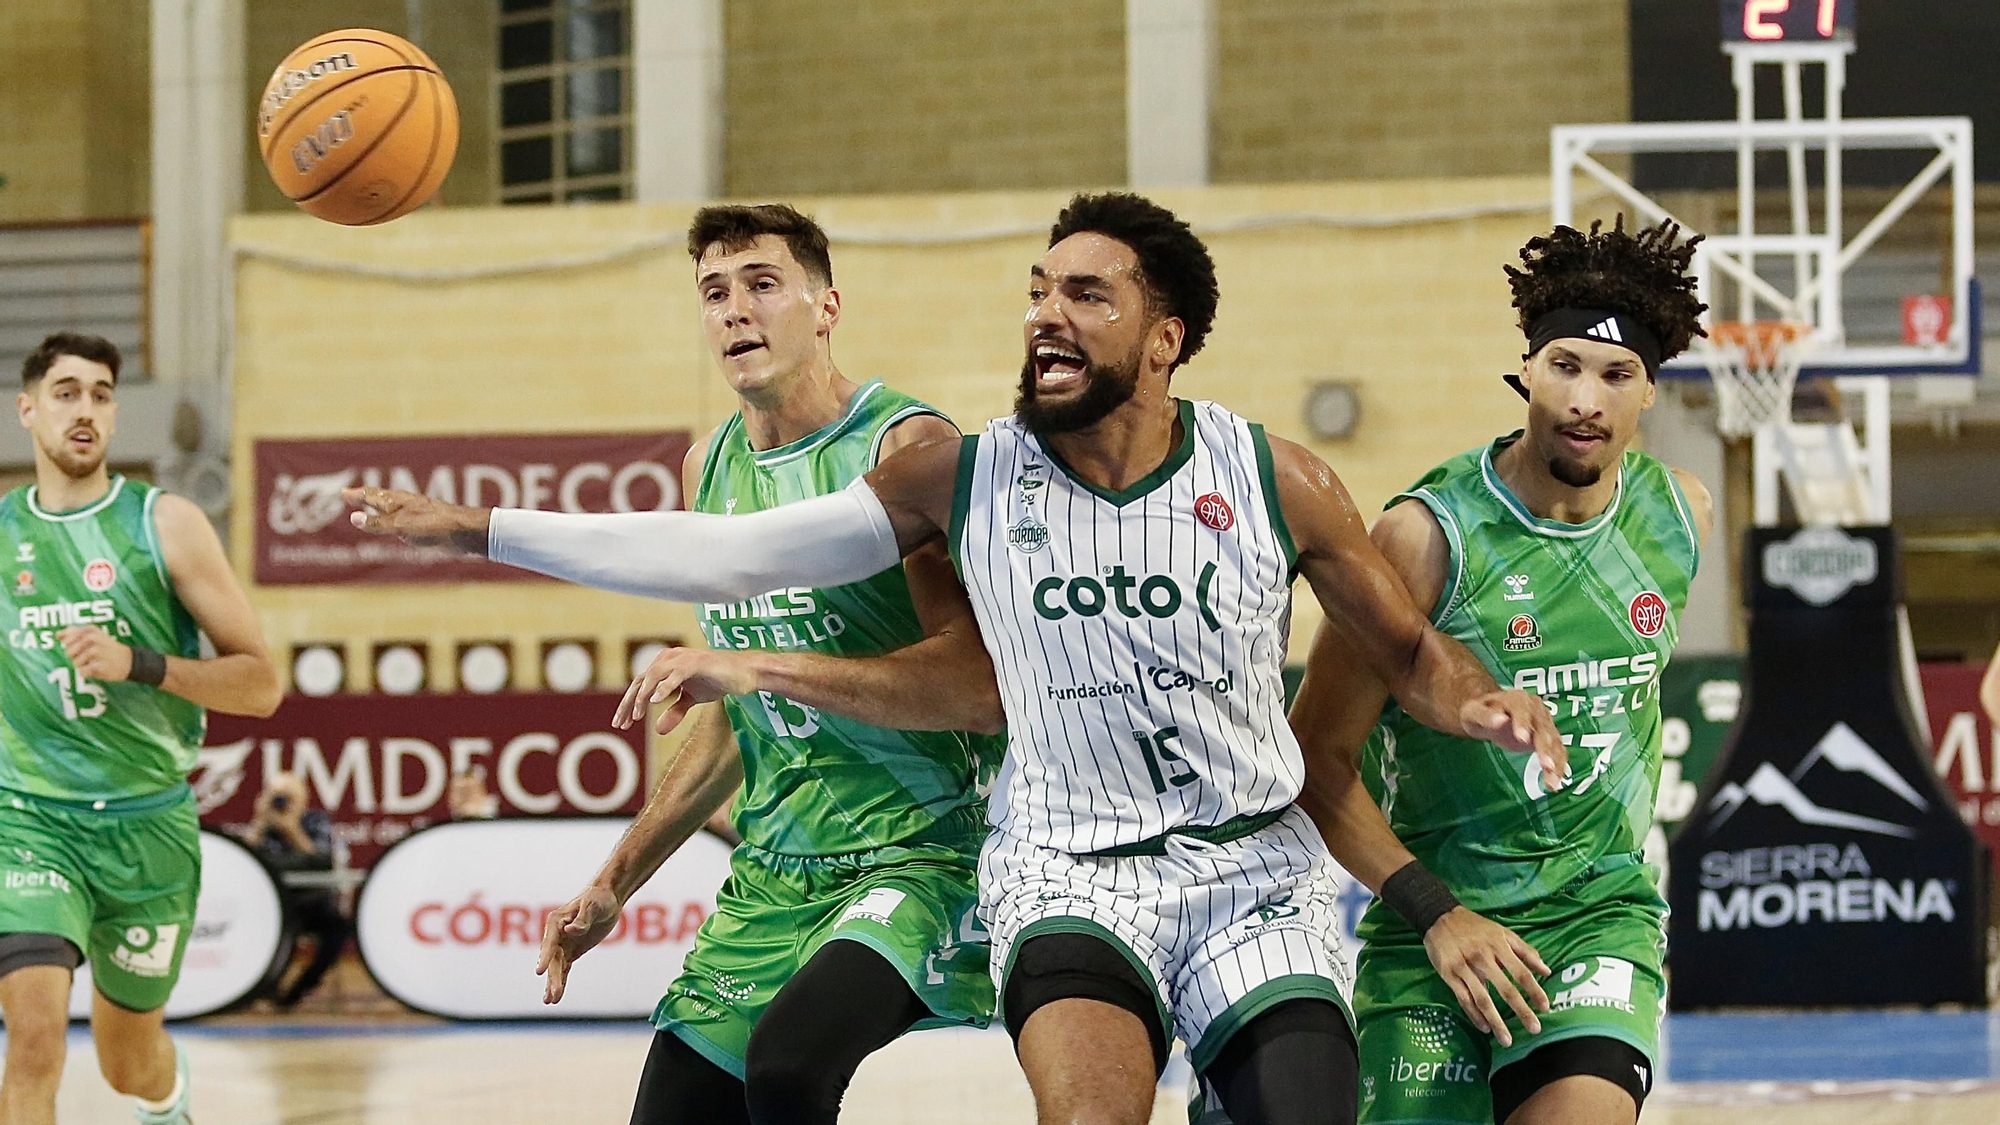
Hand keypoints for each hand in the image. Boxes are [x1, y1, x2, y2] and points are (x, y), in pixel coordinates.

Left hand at [57, 626, 131, 680]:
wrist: (129, 661)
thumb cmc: (107, 648)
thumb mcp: (94, 634)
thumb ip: (74, 632)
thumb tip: (57, 634)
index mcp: (90, 630)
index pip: (66, 640)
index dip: (71, 646)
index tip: (83, 647)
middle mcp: (92, 639)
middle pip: (69, 652)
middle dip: (77, 657)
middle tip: (91, 655)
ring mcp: (95, 652)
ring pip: (75, 663)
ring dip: (83, 665)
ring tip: (96, 661)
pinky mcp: (98, 665)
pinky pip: (82, 672)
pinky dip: (88, 673)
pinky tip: (98, 668)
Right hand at [343, 487, 487, 551]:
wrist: (465, 533)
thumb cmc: (433, 526)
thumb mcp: (401, 526)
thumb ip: (378, 523)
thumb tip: (353, 518)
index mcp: (398, 501)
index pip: (372, 496)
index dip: (357, 495)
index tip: (343, 493)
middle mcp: (407, 505)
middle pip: (381, 499)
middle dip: (364, 498)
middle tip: (350, 496)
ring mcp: (417, 514)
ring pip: (393, 508)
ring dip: (378, 507)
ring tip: (371, 506)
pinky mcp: (427, 525)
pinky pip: (404, 520)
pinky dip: (393, 520)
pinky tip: (399, 524)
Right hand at [536, 884, 621, 1003]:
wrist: (608, 898)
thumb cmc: (599, 898)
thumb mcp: (593, 906)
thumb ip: (583, 919)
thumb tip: (570, 930)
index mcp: (556, 921)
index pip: (550, 942)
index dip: (545, 957)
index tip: (540, 971)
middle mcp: (556, 934)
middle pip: (553, 959)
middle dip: (553, 978)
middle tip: (553, 996)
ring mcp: (563, 944)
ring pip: (557, 967)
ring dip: (554, 984)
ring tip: (550, 1002)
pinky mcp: (572, 952)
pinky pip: (564, 969)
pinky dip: (561, 982)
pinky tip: (555, 997)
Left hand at [613, 647, 758, 734]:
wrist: (745, 673)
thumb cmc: (718, 680)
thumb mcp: (693, 699)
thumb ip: (675, 711)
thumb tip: (658, 730)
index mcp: (666, 664)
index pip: (640, 684)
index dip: (629, 704)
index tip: (621, 724)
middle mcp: (670, 657)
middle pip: (641, 680)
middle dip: (629, 703)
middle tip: (622, 724)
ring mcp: (683, 658)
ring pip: (654, 675)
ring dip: (643, 696)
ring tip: (638, 716)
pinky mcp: (697, 662)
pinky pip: (676, 674)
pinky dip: (664, 687)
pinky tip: (655, 701)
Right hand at [1421, 906, 1550, 1047]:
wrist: (1440, 917)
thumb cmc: (1476, 927)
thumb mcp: (1502, 932)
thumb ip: (1525, 951)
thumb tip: (1547, 970)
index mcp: (1498, 946)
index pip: (1521, 972)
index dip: (1534, 990)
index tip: (1545, 1007)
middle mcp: (1483, 958)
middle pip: (1505, 989)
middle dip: (1521, 1011)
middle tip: (1534, 1029)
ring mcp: (1464, 967)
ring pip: (1483, 999)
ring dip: (1496, 1021)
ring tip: (1507, 1040)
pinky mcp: (1449, 975)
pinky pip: (1464, 999)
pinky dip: (1474, 1015)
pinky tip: (1484, 1028)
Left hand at [1461, 689, 1565, 790]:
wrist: (1492, 713)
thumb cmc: (1481, 711)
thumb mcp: (1474, 712)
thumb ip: (1486, 716)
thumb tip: (1500, 720)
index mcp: (1518, 699)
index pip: (1522, 710)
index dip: (1523, 724)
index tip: (1522, 739)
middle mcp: (1536, 709)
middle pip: (1543, 729)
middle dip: (1545, 748)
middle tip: (1546, 766)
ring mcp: (1545, 723)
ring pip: (1554, 743)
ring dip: (1555, 762)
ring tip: (1552, 783)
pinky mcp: (1549, 737)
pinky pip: (1558, 751)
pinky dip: (1559, 767)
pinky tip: (1555, 782)